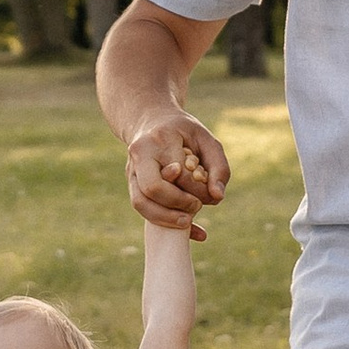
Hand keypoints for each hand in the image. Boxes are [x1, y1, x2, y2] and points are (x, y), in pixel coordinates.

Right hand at [126, 115, 228, 238]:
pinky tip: (184, 229)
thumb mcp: (207, 140)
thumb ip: (218, 167)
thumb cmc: (184, 132)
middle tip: (196, 207)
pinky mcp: (131, 182)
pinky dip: (161, 220)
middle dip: (177, 204)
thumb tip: (217, 197)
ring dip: (165, 218)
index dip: (197, 190)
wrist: (151, 120)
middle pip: (152, 188)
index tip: (210, 195)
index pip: (179, 174)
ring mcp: (131, 169)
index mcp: (161, 139)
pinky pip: (140, 206)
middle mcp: (140, 153)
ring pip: (140, 202)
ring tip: (187, 222)